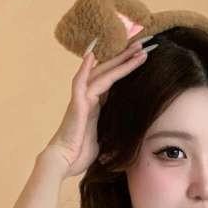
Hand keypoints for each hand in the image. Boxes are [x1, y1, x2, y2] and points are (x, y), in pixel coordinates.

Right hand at [42, 37, 153, 177]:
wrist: (64, 162)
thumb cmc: (80, 154)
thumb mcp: (105, 139)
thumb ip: (113, 129)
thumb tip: (129, 132)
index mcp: (97, 105)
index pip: (113, 81)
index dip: (126, 69)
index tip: (141, 58)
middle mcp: (89, 98)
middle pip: (109, 72)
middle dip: (126, 58)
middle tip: (142, 45)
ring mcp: (82, 99)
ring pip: (101, 74)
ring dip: (119, 61)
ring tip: (136, 49)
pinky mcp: (76, 105)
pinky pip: (80, 83)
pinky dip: (85, 69)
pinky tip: (91, 55)